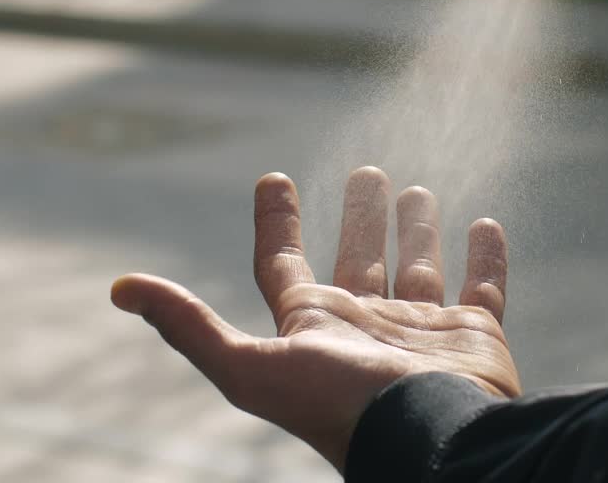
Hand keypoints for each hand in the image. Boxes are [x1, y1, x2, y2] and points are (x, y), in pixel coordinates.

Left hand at [110, 167, 519, 471]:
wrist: (429, 435)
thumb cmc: (340, 404)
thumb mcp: (250, 368)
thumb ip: (190, 327)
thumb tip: (119, 287)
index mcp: (315, 327)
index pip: (285, 264)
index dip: (274, 222)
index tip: (272, 179)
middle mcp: (366, 325)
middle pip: (357, 258)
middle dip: (359, 216)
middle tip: (365, 173)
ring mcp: (423, 329)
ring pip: (418, 266)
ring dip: (415, 229)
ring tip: (414, 189)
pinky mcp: (476, 335)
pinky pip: (484, 286)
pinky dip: (487, 256)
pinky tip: (485, 223)